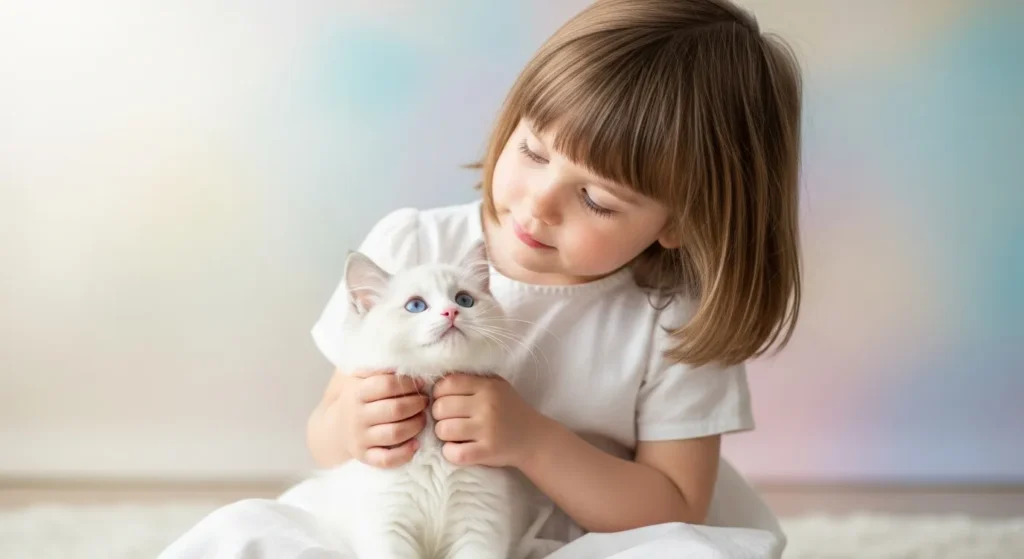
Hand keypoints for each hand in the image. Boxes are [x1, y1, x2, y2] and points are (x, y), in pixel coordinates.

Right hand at [330, 370, 428, 467]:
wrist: (335, 428)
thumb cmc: (359, 398)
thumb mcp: (362, 378)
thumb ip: (379, 368)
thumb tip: (407, 358)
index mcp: (357, 392)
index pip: (387, 385)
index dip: (409, 384)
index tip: (421, 383)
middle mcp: (357, 416)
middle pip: (395, 410)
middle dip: (417, 405)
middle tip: (425, 402)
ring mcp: (360, 438)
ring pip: (394, 433)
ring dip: (415, 426)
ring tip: (423, 419)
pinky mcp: (364, 457)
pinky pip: (387, 459)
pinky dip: (404, 454)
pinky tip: (416, 444)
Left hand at [431, 373, 546, 467]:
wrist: (534, 438)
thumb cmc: (510, 410)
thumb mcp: (496, 386)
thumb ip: (472, 381)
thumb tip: (437, 384)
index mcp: (488, 387)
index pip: (448, 384)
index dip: (438, 393)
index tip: (444, 400)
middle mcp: (487, 406)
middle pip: (441, 407)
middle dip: (439, 415)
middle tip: (449, 419)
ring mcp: (487, 430)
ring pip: (443, 430)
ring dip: (443, 434)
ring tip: (454, 434)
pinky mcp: (487, 452)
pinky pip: (454, 453)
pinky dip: (450, 452)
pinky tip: (457, 448)